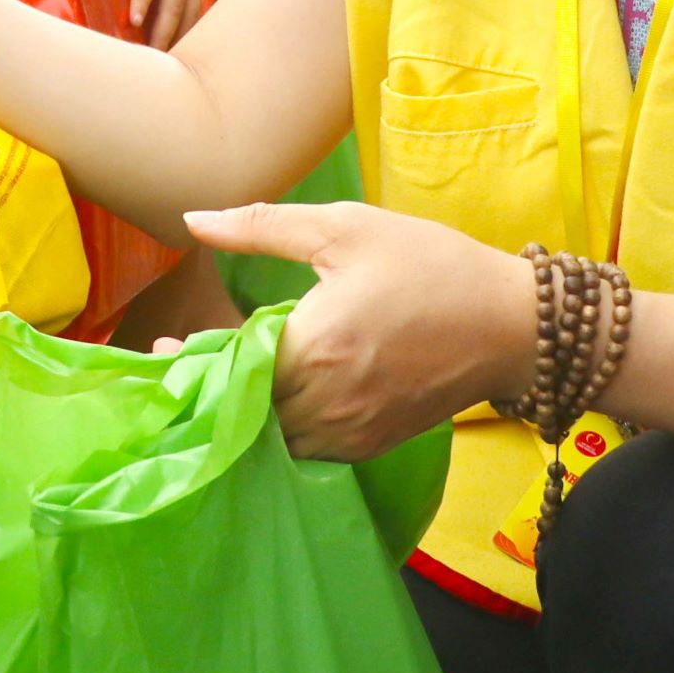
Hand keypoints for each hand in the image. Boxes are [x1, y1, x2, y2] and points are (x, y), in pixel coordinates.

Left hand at [180, 201, 533, 461]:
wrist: (511, 323)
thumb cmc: (428, 265)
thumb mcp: (344, 229)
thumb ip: (261, 227)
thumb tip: (192, 220)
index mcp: (315, 347)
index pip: (226, 369)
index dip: (189, 361)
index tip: (162, 346)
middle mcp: (327, 402)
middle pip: (242, 412)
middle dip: (210, 390)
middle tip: (185, 362)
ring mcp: (351, 432)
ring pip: (270, 440)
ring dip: (243, 416)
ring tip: (225, 380)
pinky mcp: (371, 446)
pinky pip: (305, 451)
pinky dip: (280, 431)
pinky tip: (273, 399)